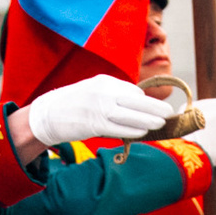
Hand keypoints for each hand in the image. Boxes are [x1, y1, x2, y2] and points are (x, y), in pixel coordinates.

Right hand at [22, 76, 170, 148]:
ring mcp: (99, 108)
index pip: (132, 90)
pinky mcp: (95, 124)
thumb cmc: (72, 104)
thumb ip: (112, 95)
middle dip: (154, 107)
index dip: (145, 100)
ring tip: (161, 123)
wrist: (47, 114)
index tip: (154, 107)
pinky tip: (143, 132)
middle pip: (136, 100)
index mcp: (104, 82)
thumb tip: (135, 102)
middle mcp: (103, 93)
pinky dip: (133, 130)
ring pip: (131, 115)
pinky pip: (119, 128)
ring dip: (148, 120)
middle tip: (168, 112)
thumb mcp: (92, 90)